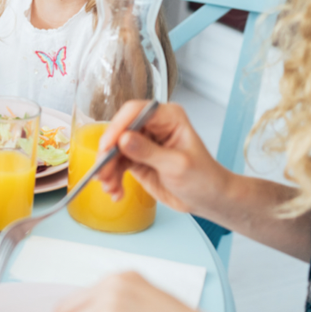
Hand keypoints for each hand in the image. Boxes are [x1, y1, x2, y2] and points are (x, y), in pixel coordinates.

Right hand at [95, 101, 231, 215]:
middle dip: (108, 153)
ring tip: (110, 187)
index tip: (108, 146)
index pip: (135, 112)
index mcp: (168, 117)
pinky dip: (112, 178)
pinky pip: (116, 164)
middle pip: (119, 131)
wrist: (208, 199)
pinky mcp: (136, 158)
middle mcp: (152, 126)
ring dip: (107, 169)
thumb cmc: (204, 178)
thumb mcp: (177, 165)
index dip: (118, 126)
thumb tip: (123, 139)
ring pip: (114, 150)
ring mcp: (142, 142)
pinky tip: (116, 192)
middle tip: (102, 173)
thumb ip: (149, 152)